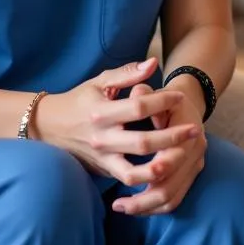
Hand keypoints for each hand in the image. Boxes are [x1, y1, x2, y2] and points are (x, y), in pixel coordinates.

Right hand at [35, 58, 200, 189]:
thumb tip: (153, 63)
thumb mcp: (100, 82)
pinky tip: (168, 172)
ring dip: (161, 167)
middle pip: (141, 143)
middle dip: (172, 138)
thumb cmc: (80, 100)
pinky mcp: (103, 171)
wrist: (48, 128)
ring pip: (134, 172)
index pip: (138, 107)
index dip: (162, 101)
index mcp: (102, 111)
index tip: (179, 97)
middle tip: (195, 129)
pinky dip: (147, 181)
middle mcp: (101, 137)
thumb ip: (127, 73)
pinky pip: (127, 180)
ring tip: (184, 156)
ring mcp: (102, 158)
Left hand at [111, 95, 207, 215]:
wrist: (189, 102)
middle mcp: (195, 149)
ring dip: (147, 207)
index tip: (125, 180)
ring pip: (172, 197)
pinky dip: (156, 207)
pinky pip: (175, 199)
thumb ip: (145, 93)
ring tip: (123, 209)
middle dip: (143, 199)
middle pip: (170, 185)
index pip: (171, 158)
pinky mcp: (192, 173)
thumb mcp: (157, 91)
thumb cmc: (167, 98)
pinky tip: (137, 208)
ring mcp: (196, 163)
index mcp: (188, 129)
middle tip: (117, 205)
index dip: (150, 171)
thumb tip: (135, 94)